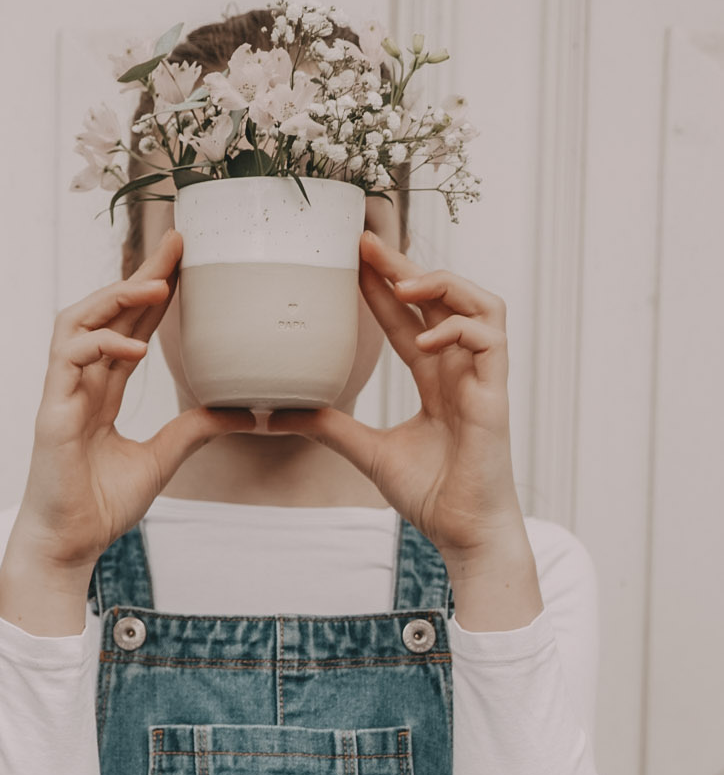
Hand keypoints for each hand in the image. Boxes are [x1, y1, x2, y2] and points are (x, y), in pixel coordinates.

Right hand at [0, 229, 252, 634]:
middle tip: (176, 244)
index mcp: (99, 393)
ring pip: (76, 322)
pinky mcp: (52, 413)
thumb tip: (243, 412)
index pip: (127, 328)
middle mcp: (78, 385)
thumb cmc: (99, 506)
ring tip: (155, 287)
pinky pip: (69, 359)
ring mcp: (62, 395)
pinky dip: (101, 346)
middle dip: (139, 276)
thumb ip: (194, 430)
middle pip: (104, 312)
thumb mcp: (161, 459)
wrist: (69, 544)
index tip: (183, 258)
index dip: (152, 293)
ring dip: (114, 298)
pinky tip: (135, 350)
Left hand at [267, 229, 535, 560]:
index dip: (383, 287)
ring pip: (481, 304)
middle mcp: (462, 370)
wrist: (462, 531)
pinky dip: (458, 329)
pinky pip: (490, 340)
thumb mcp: (367, 452)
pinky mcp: (496, 395)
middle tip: (365, 243)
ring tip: (402, 284)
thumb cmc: (430, 493)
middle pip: (441, 300)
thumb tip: (277, 415)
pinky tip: (427, 339)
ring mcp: (483, 379)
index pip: (409, 319)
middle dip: (405, 267)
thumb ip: (330, 428)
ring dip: (443, 286)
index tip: (351, 260)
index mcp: (436, 379)